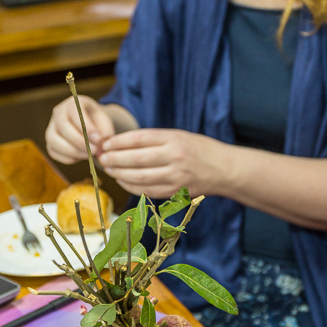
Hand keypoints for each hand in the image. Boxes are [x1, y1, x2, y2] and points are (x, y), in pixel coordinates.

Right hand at [45, 96, 114, 164]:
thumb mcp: (106, 124)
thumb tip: (97, 148)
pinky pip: (53, 151)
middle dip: (79, 141)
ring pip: (53, 140)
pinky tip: (81, 157)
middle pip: (62, 126)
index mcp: (73, 102)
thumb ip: (104, 134)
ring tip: (89, 156)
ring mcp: (51, 127)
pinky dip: (67, 157)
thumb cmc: (99, 124)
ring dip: (72, 151)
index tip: (97, 139)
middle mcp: (59, 112)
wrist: (94, 128)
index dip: (85, 126)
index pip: (74, 111)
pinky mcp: (50, 142)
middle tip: (94, 150)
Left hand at [98, 129, 227, 197]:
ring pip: (139, 177)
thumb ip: (155, 139)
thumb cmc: (200, 149)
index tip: (105, 143)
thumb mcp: (180, 135)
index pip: (139, 139)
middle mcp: (174, 157)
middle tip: (101, 158)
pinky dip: (131, 186)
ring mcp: (175, 176)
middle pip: (136, 159)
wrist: (225, 169)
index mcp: (174, 139)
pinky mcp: (175, 191)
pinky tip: (122, 180)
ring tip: (108, 169)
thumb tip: (122, 144)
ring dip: (120, 173)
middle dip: (114, 159)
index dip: (118, 142)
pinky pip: (147, 190)